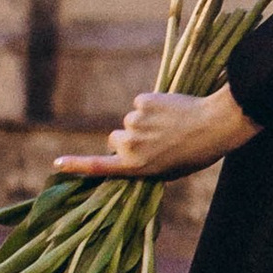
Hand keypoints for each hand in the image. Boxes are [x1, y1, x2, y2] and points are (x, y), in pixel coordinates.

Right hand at [52, 86, 258, 181]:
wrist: (216, 125)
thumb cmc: (195, 153)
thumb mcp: (167, 170)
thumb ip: (142, 164)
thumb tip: (124, 154)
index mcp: (135, 167)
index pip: (98, 167)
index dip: (76, 165)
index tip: (57, 163)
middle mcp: (129, 146)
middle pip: (115, 139)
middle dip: (130, 139)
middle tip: (159, 141)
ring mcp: (134, 122)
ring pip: (131, 120)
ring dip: (146, 121)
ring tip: (172, 126)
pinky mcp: (142, 102)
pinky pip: (142, 103)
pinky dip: (153, 105)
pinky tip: (171, 110)